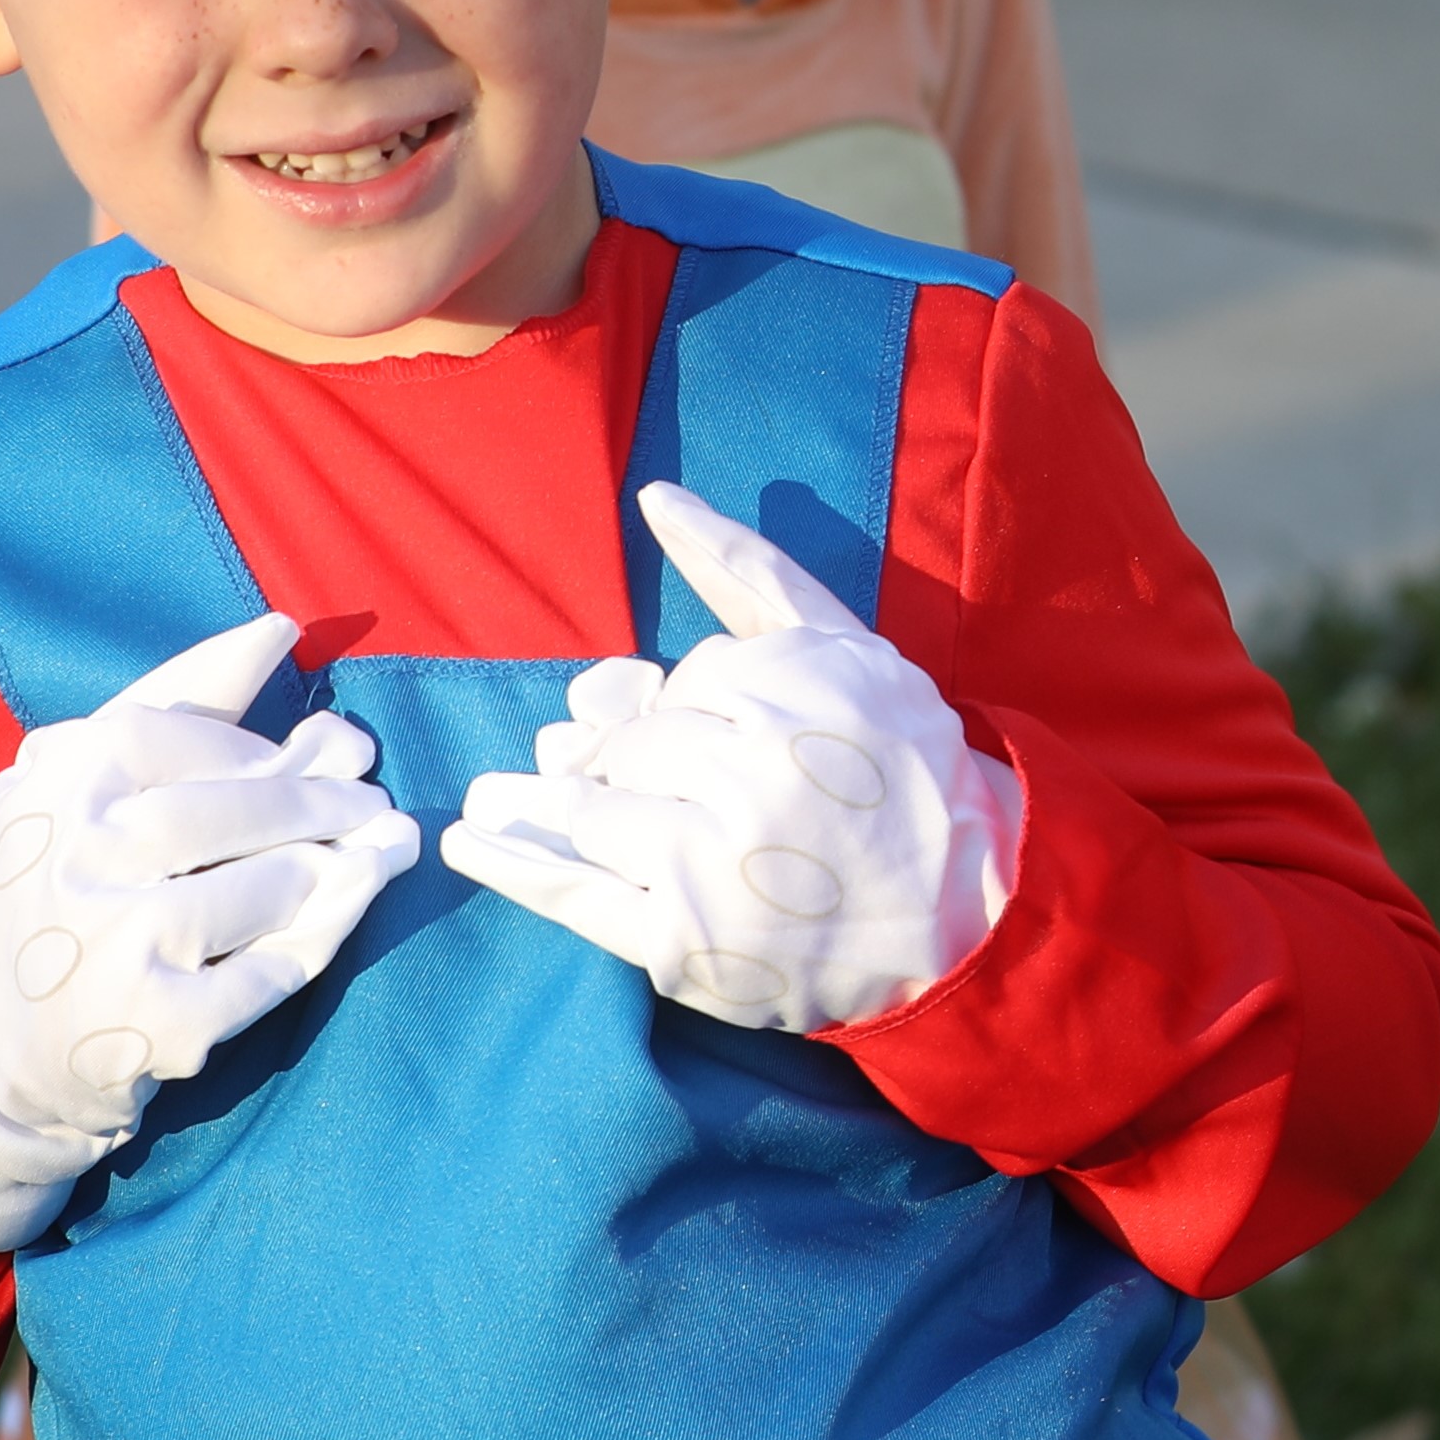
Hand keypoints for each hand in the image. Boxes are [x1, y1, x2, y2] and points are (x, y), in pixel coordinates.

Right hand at [0, 615, 420, 1256]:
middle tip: (372, 804)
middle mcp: (78, 861)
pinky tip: (344, 911)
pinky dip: (324, 933)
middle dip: (326, 804)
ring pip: (274, 887)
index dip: (259, 745)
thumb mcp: (78, 784)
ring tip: (377, 853)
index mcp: (52, 787)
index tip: (316, 752)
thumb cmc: (50, 882)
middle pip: (240, 811)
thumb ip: (181, 700)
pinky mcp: (161, 1026)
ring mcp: (118, 948)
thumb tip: (280, 630)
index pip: (180, 735)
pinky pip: (278, 968)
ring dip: (343, 867)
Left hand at [439, 481, 1023, 1033]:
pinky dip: (509, 863)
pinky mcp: (682, 941)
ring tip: (540, 804)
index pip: (681, 683)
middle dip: (631, 762)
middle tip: (656, 786)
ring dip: (564, 806)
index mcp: (797, 690)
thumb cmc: (907, 773)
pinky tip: (470, 838)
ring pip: (588, 809)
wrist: (969, 919)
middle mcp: (754, 773)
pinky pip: (568, 890)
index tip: (721, 744)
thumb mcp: (851, 651)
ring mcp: (712, 863)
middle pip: (630, 745)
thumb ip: (750, 571)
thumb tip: (655, 498)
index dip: (689, 712)